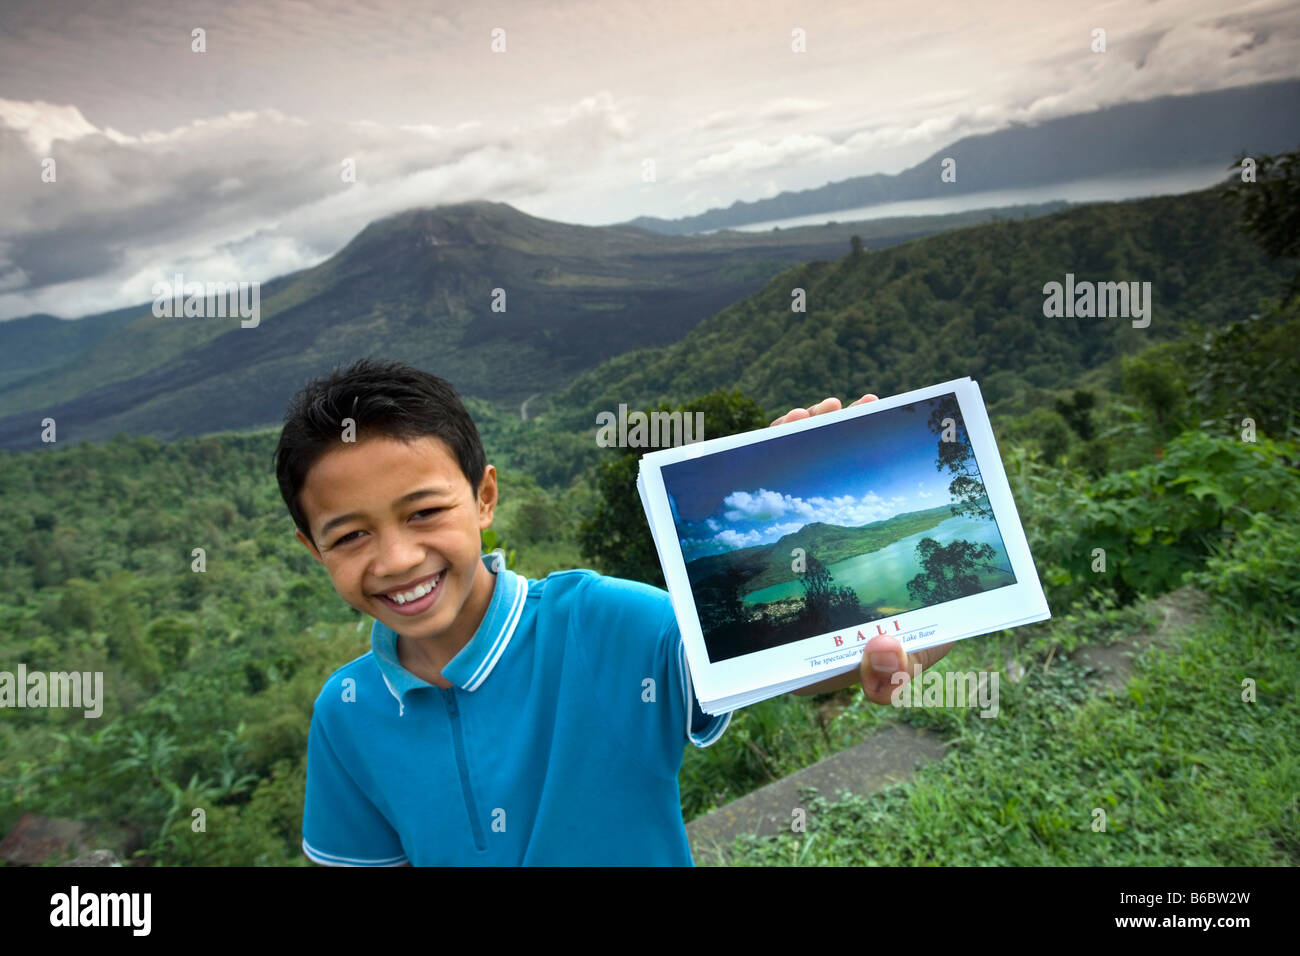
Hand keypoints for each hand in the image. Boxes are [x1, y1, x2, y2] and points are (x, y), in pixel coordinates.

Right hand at [768, 393, 952, 703]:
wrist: (769, 668)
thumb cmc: (831, 668)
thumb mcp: (870, 683)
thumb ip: (886, 682)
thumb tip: (887, 645)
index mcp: (904, 564)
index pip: (918, 519)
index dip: (921, 484)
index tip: (918, 450)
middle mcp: (863, 532)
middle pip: (871, 474)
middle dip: (869, 438)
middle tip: (870, 406)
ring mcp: (822, 522)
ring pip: (828, 465)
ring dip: (826, 431)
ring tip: (827, 408)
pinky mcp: (782, 520)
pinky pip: (785, 474)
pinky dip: (784, 444)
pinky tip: (789, 423)